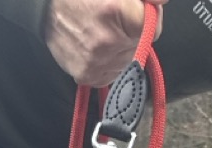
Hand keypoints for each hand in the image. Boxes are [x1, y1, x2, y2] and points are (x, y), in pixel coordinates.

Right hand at [44, 0, 166, 85]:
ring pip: (125, 62)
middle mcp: (107, 41)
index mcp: (117, 13)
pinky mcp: (86, 75)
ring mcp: (96, 62)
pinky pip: (110, 74)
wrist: (48, 6)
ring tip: (100, 32)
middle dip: (131, 33)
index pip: (152, 29)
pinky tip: (95, 47)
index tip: (134, 10)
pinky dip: (107, 63)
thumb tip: (162, 1)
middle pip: (138, 46)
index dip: (146, 18)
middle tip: (111, 19)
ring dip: (119, 49)